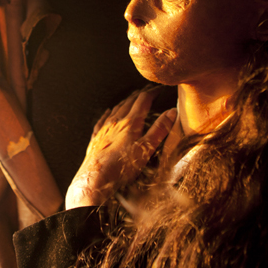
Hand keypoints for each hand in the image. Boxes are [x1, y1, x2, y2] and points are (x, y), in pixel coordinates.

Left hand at [65, 86, 177, 208]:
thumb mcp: (147, 148)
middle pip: (129, 102)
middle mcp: (116, 121)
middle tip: (148, 91)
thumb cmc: (122, 166)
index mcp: (130, 122)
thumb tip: (171, 112)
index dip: (152, 93)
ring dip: (126, 102)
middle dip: (140, 95)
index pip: (143, 100)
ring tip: (132, 98)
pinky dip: (108, 113)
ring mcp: (104, 129)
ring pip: (116, 109)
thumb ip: (159, 129)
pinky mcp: (96, 138)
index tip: (159, 89)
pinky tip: (108, 112)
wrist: (96, 179)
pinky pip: (102, 120)